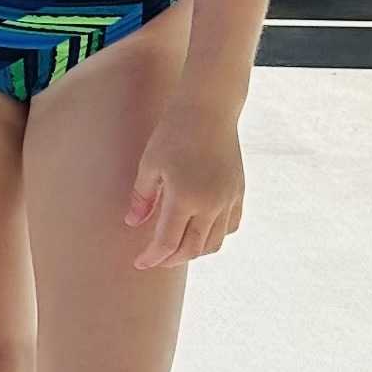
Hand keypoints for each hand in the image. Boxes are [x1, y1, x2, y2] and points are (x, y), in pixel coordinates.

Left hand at [125, 97, 243, 269]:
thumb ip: (142, 198)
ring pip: (214, 242)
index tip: (139, 263)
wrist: (209, 109)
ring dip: (194, 250)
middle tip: (155, 258)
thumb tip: (132, 223)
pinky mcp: (238, 191)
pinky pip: (230, 226)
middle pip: (192, 249)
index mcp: (185, 198)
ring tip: (176, 247)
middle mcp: (211, 204)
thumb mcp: (149, 164)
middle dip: (171, 259)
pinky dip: (215, 235)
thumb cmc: (173, 132)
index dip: (152, 258)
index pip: (167, 243)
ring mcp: (228, 199)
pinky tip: (200, 230)